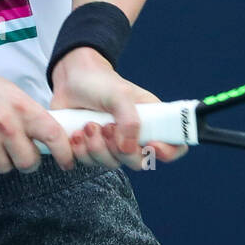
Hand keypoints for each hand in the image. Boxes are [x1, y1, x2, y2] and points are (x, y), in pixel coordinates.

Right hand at [0, 58, 76, 175]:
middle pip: (28, 162)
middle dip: (27, 162)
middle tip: (21, 153)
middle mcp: (5, 123)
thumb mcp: (9, 92)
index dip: (65, 153)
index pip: (53, 135)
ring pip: (6, 169)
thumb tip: (49, 135)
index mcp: (20, 106)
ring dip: (4, 162)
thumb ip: (29, 113)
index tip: (68, 162)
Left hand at [49, 48, 189, 170]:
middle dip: (119, 149)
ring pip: (112, 164)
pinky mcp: (92, 150)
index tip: (150, 144)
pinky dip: (80, 150)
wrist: (70, 79)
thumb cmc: (100, 81)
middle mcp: (135, 136)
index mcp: (152, 120)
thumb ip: (129, 121)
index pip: (174, 145)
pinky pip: (89, 163)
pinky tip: (77, 132)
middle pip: (139, 162)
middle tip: (106, 127)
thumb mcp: (119, 94)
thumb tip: (128, 149)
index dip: (168, 152)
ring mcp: (113, 145)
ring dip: (96, 147)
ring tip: (88, 124)